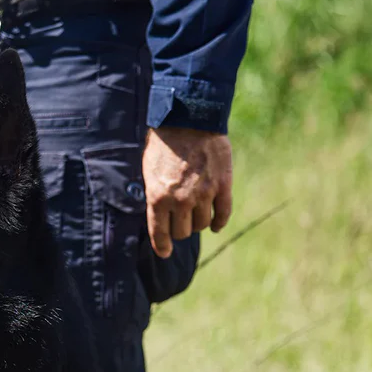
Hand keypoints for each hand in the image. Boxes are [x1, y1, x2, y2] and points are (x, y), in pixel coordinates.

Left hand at [142, 127, 232, 257]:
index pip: (160, 233)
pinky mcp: (222, 185)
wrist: (189, 118)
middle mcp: (181, 200)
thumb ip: (153, 195)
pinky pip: (223, 214)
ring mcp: (203, 193)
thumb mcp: (148, 171)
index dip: (162, 246)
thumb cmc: (163, 143)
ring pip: (202, 224)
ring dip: (197, 223)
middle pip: (182, 232)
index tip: (165, 253)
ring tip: (195, 215)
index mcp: (158, 198)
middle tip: (179, 223)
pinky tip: (216, 225)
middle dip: (179, 230)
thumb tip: (157, 217)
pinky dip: (219, 223)